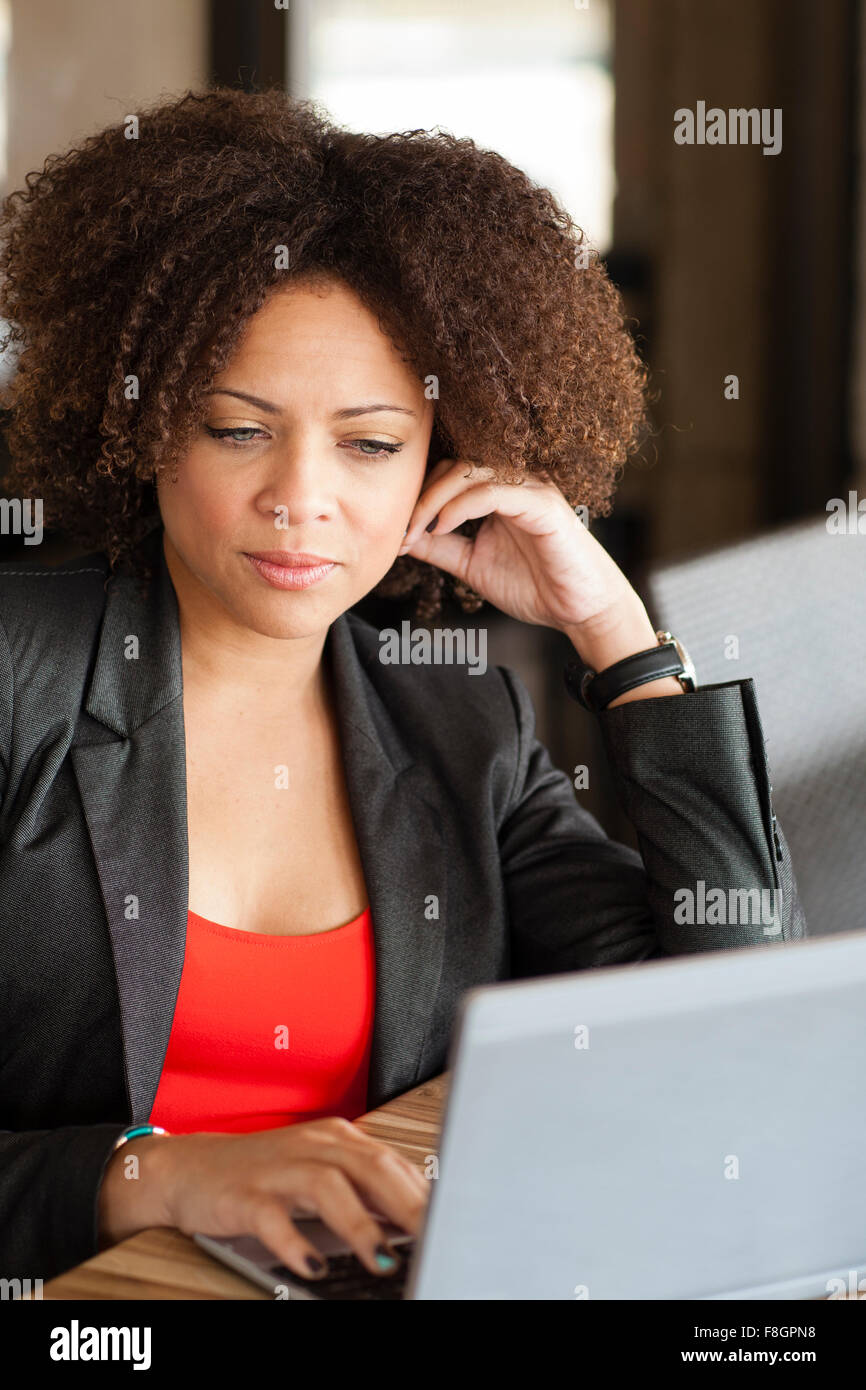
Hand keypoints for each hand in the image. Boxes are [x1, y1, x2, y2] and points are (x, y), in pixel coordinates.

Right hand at [97, 1119, 429, 1280]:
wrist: (188, 1170)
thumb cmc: (263, 1174)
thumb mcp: (318, 1173)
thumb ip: (364, 1190)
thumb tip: (416, 1220)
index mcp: (337, 1138)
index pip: (393, 1162)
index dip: (424, 1193)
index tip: (451, 1221)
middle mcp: (312, 1146)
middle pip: (370, 1166)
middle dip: (406, 1204)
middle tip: (432, 1237)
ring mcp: (278, 1168)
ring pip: (328, 1187)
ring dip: (358, 1225)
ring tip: (380, 1259)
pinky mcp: (245, 1195)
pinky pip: (273, 1217)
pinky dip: (295, 1243)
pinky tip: (312, 1266)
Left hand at [398, 459, 682, 697]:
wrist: (580, 612)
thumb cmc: (535, 587)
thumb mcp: (473, 565)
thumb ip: (440, 547)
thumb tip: (400, 537)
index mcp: (499, 492)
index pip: (449, 474)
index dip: (418, 497)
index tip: (397, 532)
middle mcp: (515, 483)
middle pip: (455, 466)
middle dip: (420, 495)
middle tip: (401, 531)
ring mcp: (531, 490)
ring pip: (471, 471)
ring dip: (435, 499)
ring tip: (416, 530)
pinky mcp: (543, 505)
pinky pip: (494, 490)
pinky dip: (461, 505)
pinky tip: (442, 527)